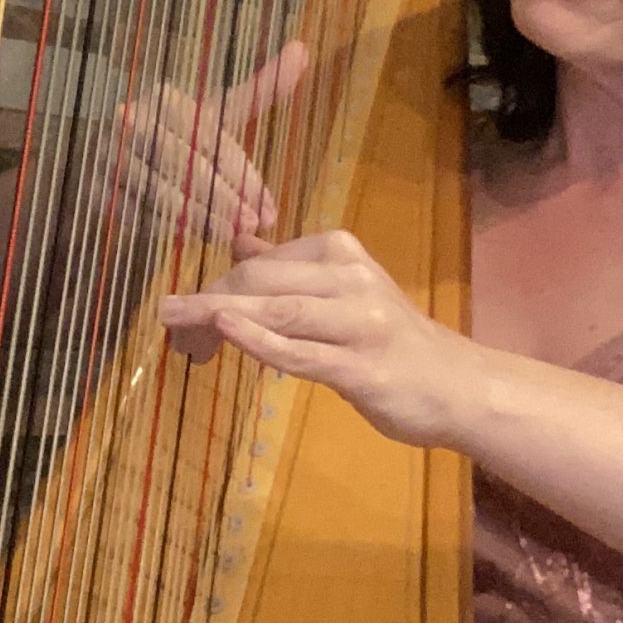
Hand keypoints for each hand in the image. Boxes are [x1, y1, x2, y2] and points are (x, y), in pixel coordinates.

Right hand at [111, 40, 308, 247]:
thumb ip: (261, 89)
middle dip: (223, 199)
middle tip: (253, 226)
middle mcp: (133, 121)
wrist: (125, 159)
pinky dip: (166, 227)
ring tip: (230, 235)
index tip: (268, 207)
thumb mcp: (221, 113)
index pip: (209, 138)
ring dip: (198, 217)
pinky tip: (194, 239)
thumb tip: (301, 48)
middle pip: (185, 163)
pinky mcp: (97, 187)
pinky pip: (135, 210)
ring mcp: (110, 155)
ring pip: (160, 190)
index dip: (241, 175)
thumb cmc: (184, 137)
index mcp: (166, 99)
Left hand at [158, 228, 478, 448]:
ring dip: (217, 316)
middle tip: (166, 321)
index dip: (214, 284)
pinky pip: (300, 351)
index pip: (260, 259)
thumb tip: (239, 238)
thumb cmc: (392, 340)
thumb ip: (291, 267)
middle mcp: (349, 278)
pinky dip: (258, 340)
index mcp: (340, 252)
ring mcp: (359, 323)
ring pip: (277, 310)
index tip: (181, 311)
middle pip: (261, 279)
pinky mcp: (361, 367)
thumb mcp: (343, 290)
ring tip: (173, 323)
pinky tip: (222, 332)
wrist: (456, 385)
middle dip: (206, 299)